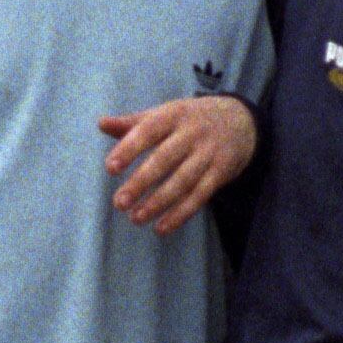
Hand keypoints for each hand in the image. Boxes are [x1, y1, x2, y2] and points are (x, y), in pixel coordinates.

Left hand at [96, 96, 259, 234]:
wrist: (241, 121)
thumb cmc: (191, 119)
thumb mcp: (165, 114)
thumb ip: (133, 123)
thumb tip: (101, 124)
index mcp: (173, 115)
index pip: (148, 131)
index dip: (129, 149)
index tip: (110, 168)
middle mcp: (192, 133)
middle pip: (165, 159)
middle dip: (141, 182)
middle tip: (119, 203)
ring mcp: (209, 154)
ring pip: (183, 181)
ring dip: (159, 203)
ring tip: (136, 218)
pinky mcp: (221, 173)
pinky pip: (200, 196)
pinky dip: (181, 214)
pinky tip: (161, 228)